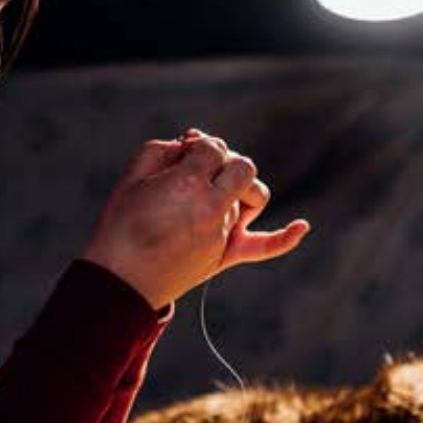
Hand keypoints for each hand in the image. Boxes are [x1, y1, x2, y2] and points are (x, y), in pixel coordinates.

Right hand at [81, 129, 310, 308]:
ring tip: (219, 189)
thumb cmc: (120, 225)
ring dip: (242, 186)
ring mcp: (223, 232)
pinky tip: (302, 226)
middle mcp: (212, 207)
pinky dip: (285, 237)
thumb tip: (189, 142)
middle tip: (197, 171)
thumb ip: (162, 151)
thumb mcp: (131, 178)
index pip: (213, 146)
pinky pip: (264, 246)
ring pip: (253, 196)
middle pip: (242, 167)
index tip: (181, 153)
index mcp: (187, 183)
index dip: (199, 145)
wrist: (121, 280)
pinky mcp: (227, 254)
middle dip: (225, 161)